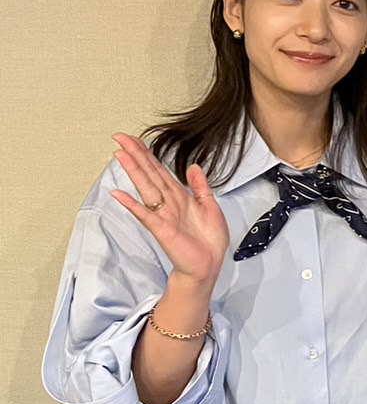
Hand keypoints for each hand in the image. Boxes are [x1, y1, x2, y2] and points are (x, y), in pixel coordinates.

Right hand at [110, 133, 228, 290]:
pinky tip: (118, 194)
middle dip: (136, 155)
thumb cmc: (208, 240)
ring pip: (146, 188)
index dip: (148, 154)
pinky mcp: (162, 229)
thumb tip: (193, 166)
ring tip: (120, 155)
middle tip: (120, 138)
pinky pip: (145, 215)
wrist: (209, 265)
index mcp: (179, 197)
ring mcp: (163, 215)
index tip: (134, 139)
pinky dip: (132, 204)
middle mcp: (168, 203)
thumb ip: (200, 186)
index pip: (160, 170)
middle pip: (149, 174)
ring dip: (133, 171)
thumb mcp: (210, 206)